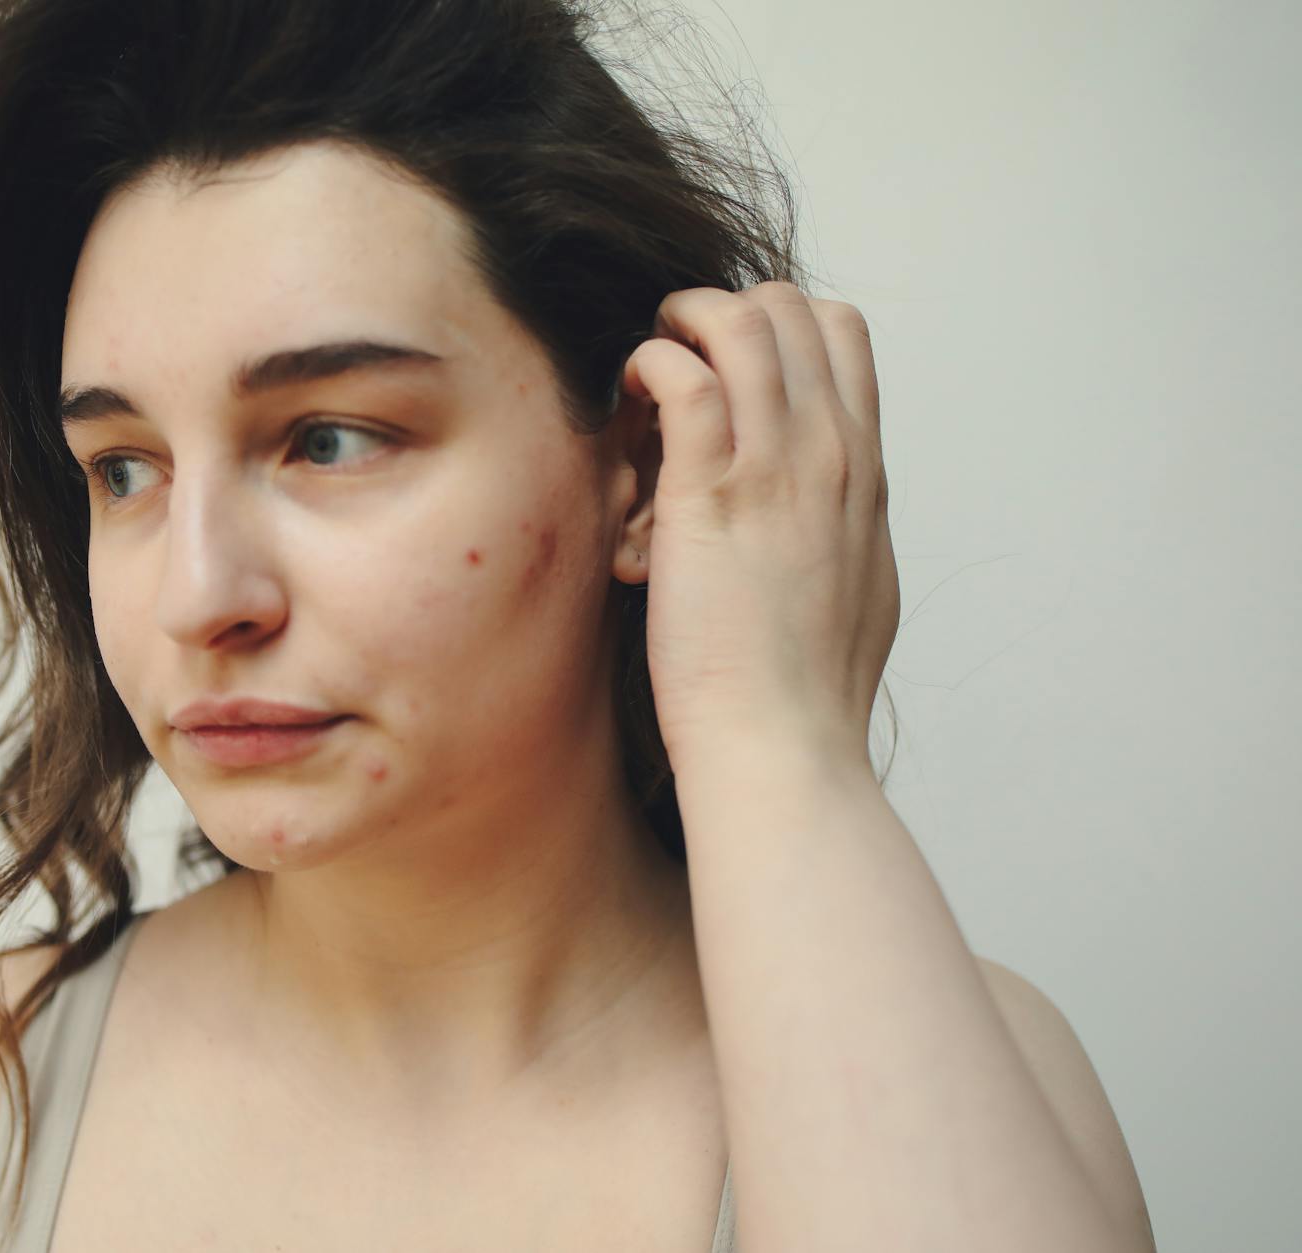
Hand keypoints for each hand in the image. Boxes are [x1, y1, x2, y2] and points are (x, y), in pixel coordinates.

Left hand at [621, 280, 900, 772]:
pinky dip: (647, 365)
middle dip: (720, 311)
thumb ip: (845, 528)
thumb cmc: (806, 690)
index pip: (840, 333)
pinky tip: (629, 402)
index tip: (723, 364)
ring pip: (740, 321)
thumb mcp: (858, 586)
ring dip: (679, 324)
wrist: (784, 744)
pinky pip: (681, 376)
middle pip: (790, 308)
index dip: (773, 324)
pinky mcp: (712, 493)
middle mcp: (830, 452)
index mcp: (864, 470)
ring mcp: (776, 468)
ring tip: (647, 367)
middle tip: (674, 357)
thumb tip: (831, 511)